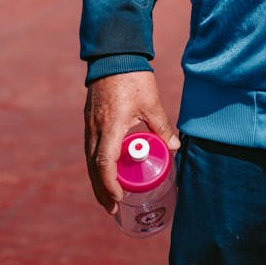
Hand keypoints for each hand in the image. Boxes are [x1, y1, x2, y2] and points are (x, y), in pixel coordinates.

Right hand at [84, 72, 179, 214]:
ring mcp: (90, 125)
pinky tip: (105, 171)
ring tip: (109, 196)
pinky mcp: (90, 120)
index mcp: (110, 127)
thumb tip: (175, 147)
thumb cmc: (133, 78)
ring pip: (90, 160)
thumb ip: (162, 126)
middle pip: (93, 168)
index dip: (110, 184)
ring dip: (98, 180)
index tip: (119, 198)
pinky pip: (90, 149)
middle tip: (113, 208)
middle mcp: (96, 130)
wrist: (114, 55)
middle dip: (102, 191)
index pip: (104, 164)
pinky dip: (96, 165)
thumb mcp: (151, 102)